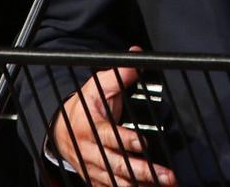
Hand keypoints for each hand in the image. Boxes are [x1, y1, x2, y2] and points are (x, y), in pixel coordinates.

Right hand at [52, 60, 177, 186]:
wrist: (62, 129)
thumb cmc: (85, 106)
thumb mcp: (98, 86)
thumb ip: (119, 74)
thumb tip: (136, 56)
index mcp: (90, 128)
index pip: (109, 136)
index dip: (126, 141)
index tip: (143, 143)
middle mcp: (90, 152)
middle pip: (117, 165)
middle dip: (144, 171)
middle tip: (167, 176)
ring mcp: (93, 168)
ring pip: (118, 182)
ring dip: (142, 185)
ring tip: (166, 186)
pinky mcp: (97, 179)